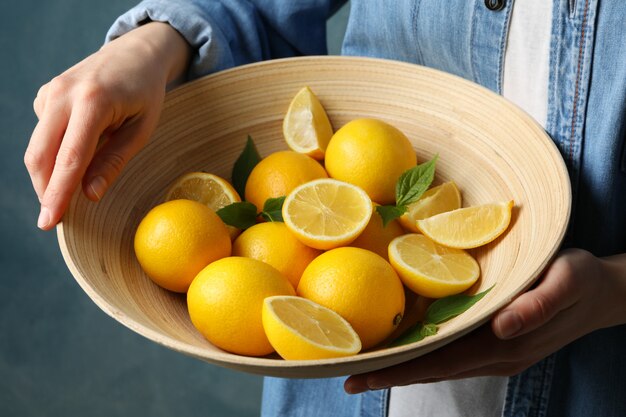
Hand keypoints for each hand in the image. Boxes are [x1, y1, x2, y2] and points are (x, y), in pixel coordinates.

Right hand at [25, 22, 190, 229]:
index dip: (58, 193)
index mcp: (93, 102)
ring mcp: (50, 92)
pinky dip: (55, 152)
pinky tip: (79, 148)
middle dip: (45, 190)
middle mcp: (64, 94)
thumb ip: (114, 161)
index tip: (48, 221)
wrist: (135, 53)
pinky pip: (44, 134)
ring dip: (48, 175)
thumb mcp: (142, 129)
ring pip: (37, 147)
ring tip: (69, 191)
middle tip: (54, 219)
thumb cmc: (146, 93)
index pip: (70, 157)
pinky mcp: (45, 95)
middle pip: (40, 155)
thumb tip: (90, 195)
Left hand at [344, 248, 625, 393]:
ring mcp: (495, 353)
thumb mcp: (566, 281)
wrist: (604, 294)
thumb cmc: (582, 280)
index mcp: (505, 344)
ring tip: (364, 364)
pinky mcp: (496, 344)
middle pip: (431, 370)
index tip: (360, 377)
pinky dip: (422, 355)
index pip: (439, 363)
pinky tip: (403, 347)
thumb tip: (501, 326)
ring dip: (402, 367)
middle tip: (345, 376)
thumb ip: (537, 305)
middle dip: (388, 375)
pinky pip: (450, 354)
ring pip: (438, 365)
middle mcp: (495, 355)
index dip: (398, 371)